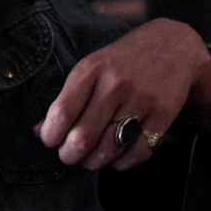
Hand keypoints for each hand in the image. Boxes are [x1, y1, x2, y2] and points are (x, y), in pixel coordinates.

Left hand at [35, 18, 210, 170]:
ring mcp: (141, 101)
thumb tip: (37, 131)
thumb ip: (66, 99)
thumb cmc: (121, 62)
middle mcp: (114, 85)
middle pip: (83, 137)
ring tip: (90, 160)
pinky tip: (116, 159)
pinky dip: (123, 164)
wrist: (173, 46)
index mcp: (90, 71)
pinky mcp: (163, 114)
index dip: (51, 136)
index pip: (61, 113)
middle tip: (69, 156)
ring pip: (110, 149)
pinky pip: (139, 152)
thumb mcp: (90, 69)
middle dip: (70, 155)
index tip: (51, 141)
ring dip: (95, 163)